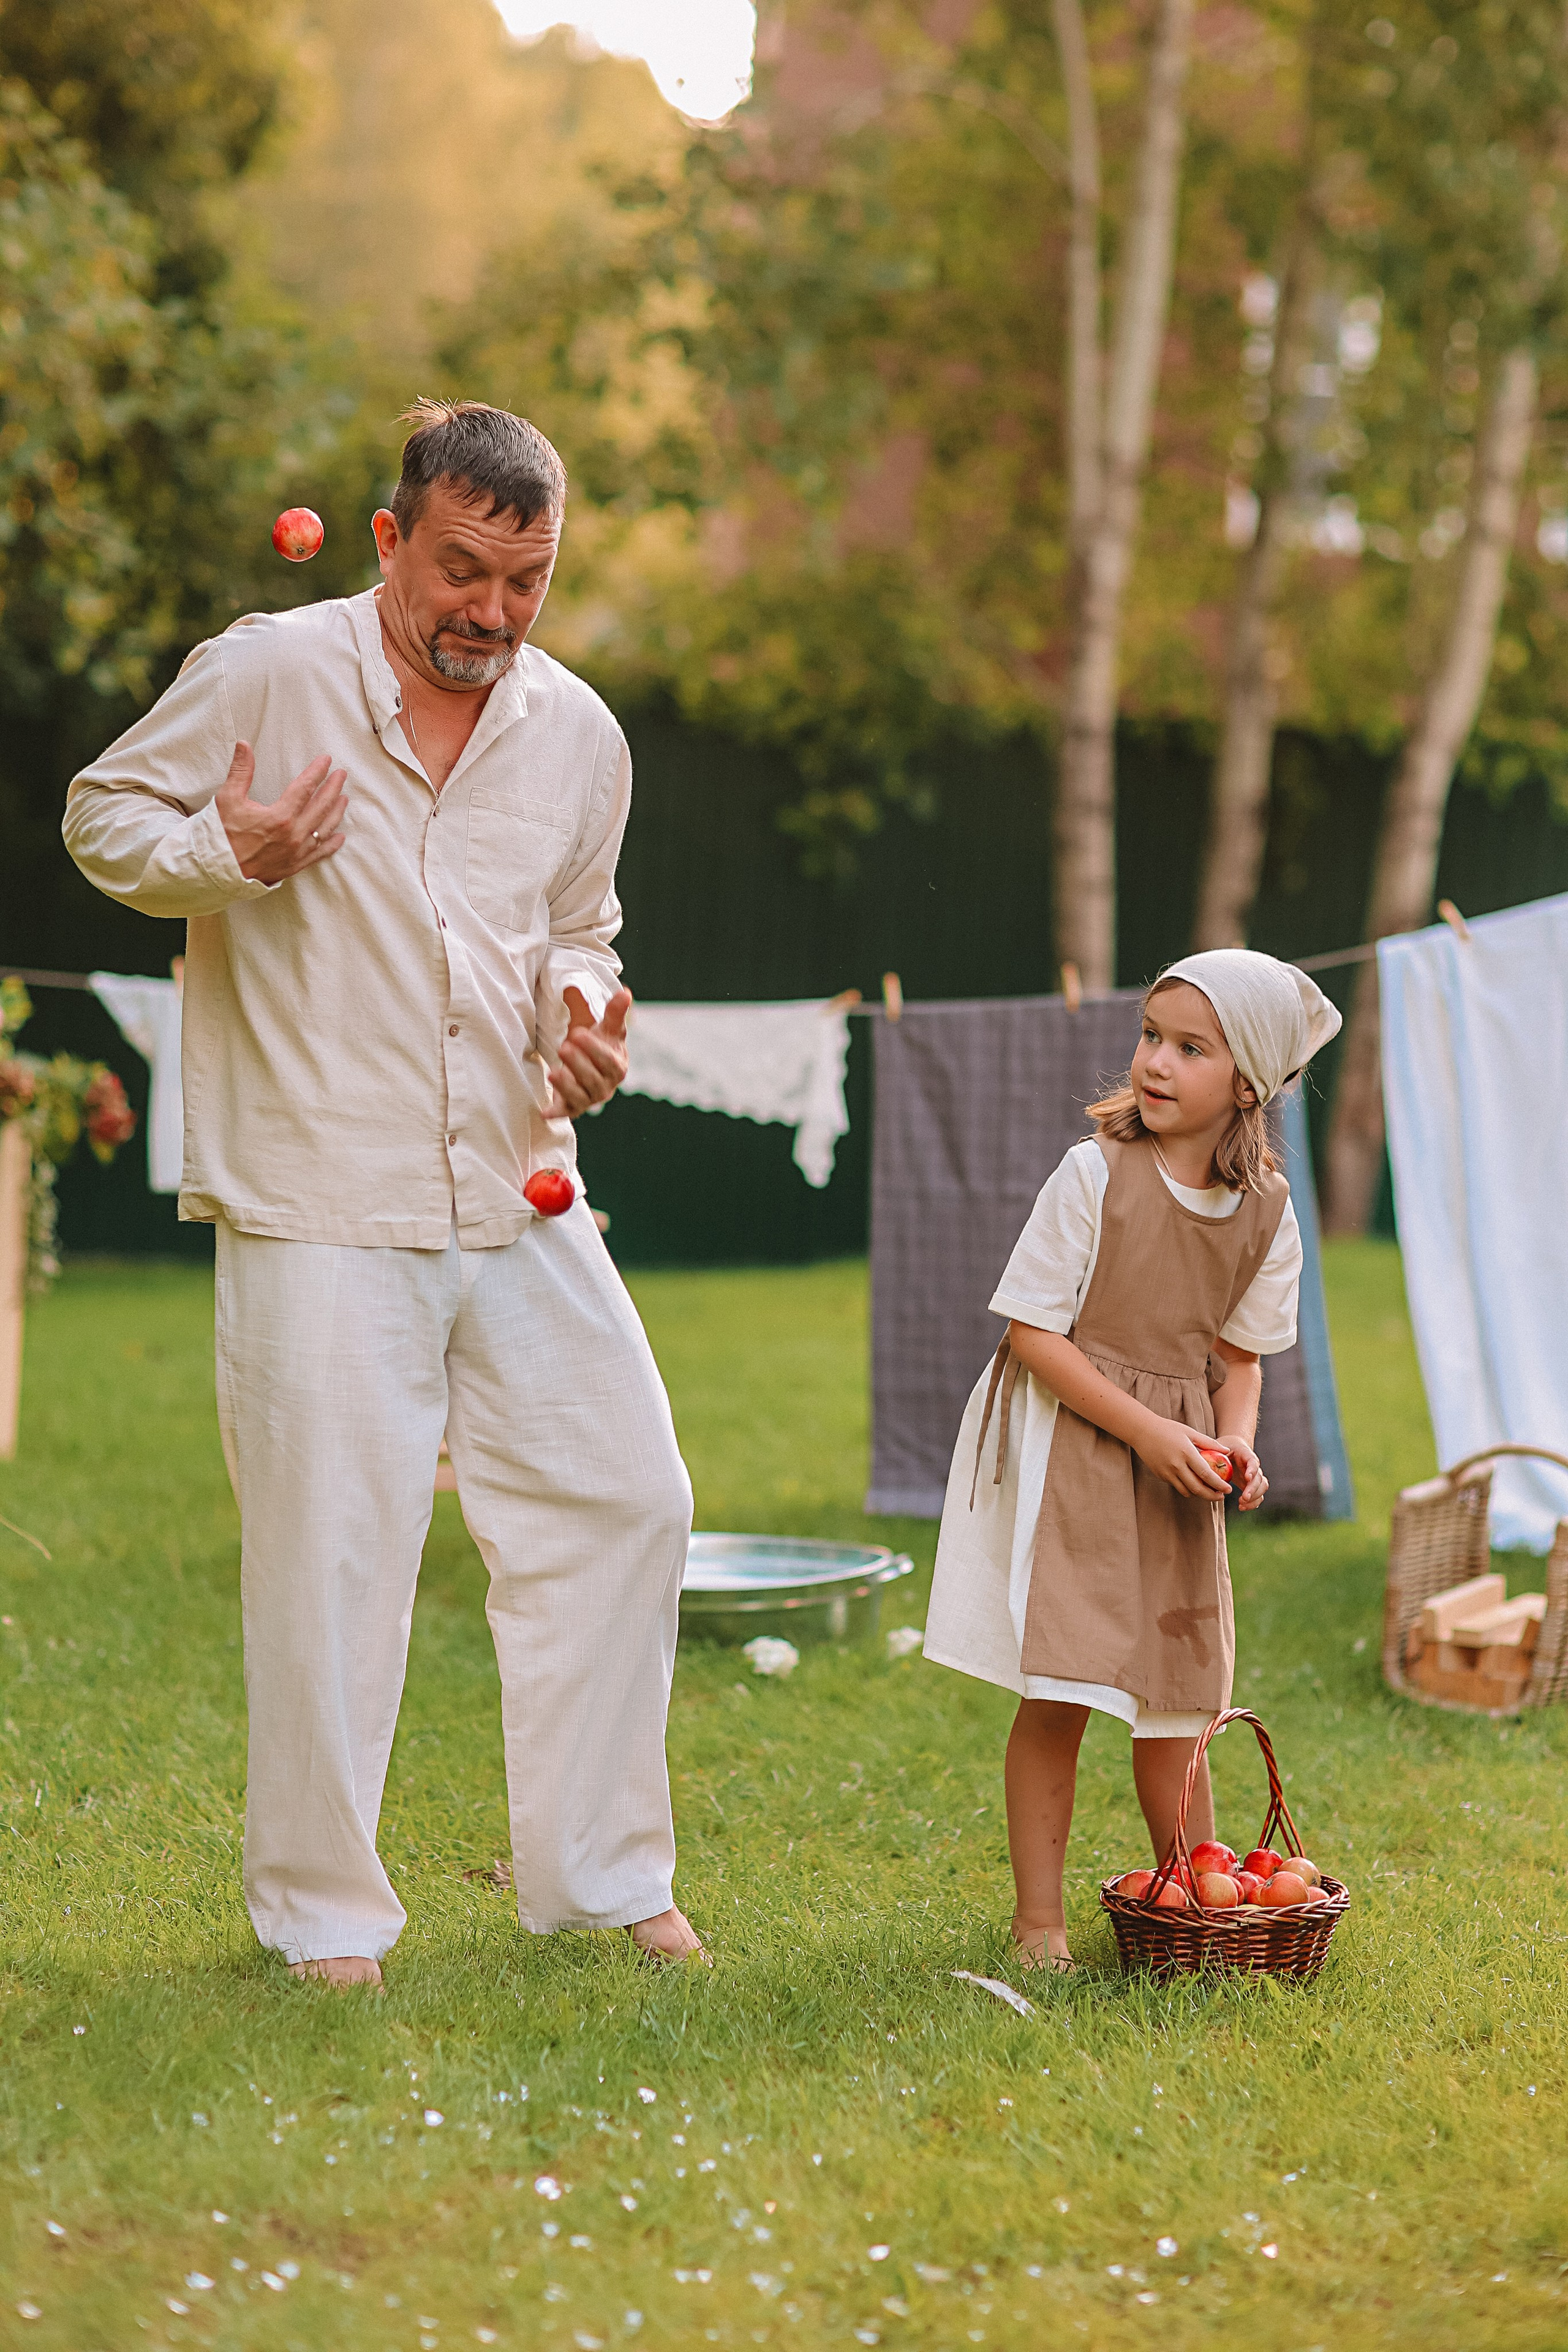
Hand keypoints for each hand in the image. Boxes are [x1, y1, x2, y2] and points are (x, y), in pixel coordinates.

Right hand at [217, 740, 346, 881]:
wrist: (219, 870)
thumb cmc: (222, 835)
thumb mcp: (228, 799)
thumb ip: (241, 771)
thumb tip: (244, 745)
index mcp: (280, 817)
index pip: (305, 788)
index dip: (317, 772)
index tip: (326, 760)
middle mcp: (294, 835)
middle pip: (321, 807)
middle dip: (333, 788)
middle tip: (341, 775)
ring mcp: (297, 852)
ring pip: (325, 829)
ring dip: (336, 812)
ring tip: (343, 799)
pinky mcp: (295, 865)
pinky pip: (319, 853)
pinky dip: (331, 844)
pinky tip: (340, 836)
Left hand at [545, 985, 630, 1118]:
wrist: (589, 1065)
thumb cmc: (599, 1045)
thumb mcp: (607, 1028)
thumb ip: (615, 1012)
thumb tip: (625, 992)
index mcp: (617, 1068)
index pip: (608, 1061)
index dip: (594, 1048)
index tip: (578, 1033)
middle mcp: (605, 1087)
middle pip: (593, 1079)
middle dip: (578, 1064)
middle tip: (563, 1047)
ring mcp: (589, 1099)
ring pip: (580, 1096)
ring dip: (566, 1086)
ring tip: (553, 1072)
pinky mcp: (571, 1108)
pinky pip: (564, 1112)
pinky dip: (555, 1113)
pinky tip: (543, 1111)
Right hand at [1133, 1416, 1234, 1499]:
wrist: (1142, 1431)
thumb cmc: (1168, 1429)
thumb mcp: (1190, 1432)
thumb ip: (1209, 1443)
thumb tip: (1227, 1451)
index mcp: (1186, 1453)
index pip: (1206, 1474)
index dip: (1219, 1484)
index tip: (1228, 1489)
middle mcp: (1176, 1465)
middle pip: (1197, 1488)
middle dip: (1212, 1496)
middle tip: (1221, 1496)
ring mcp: (1167, 1472)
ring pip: (1187, 1491)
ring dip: (1200, 1494)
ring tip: (1209, 1491)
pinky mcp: (1160, 1476)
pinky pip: (1177, 1486)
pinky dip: (1187, 1488)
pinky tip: (1193, 1482)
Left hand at [1216, 1434, 1268, 1511]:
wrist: (1235, 1446)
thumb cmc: (1225, 1446)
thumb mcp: (1219, 1446)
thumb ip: (1215, 1452)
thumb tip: (1207, 1460)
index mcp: (1246, 1455)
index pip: (1253, 1462)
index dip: (1252, 1470)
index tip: (1247, 1478)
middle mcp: (1254, 1466)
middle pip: (1260, 1478)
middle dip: (1253, 1489)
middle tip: (1243, 1498)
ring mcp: (1255, 1476)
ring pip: (1262, 1487)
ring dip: (1254, 1498)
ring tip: (1241, 1504)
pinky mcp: (1252, 1485)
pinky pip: (1258, 1495)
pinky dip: (1252, 1503)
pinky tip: (1242, 1507)